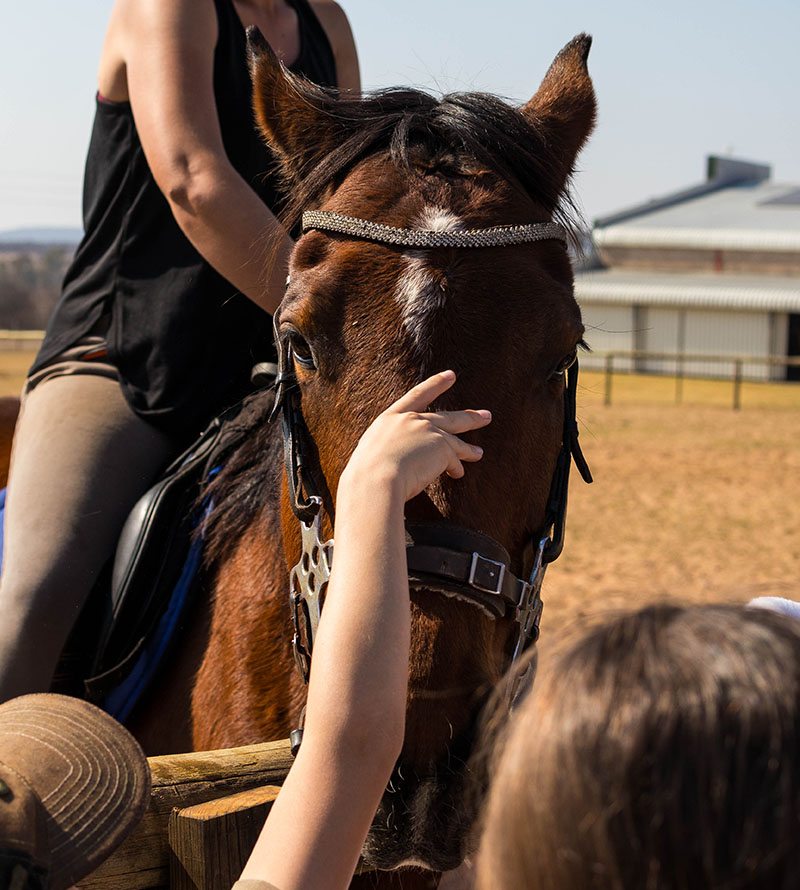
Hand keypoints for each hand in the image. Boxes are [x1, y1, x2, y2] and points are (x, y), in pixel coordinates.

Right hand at [341, 371, 490, 504]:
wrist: (375, 478)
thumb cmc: (366, 473)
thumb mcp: (371, 452)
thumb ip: (387, 448)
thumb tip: (394, 458)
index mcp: (390, 419)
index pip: (417, 395)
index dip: (435, 384)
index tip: (450, 375)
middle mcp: (412, 420)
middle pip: (447, 417)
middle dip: (468, 417)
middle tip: (485, 415)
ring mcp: (429, 432)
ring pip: (456, 439)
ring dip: (469, 448)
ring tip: (479, 453)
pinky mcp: (442, 448)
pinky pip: (454, 461)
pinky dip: (456, 469)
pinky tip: (458, 474)